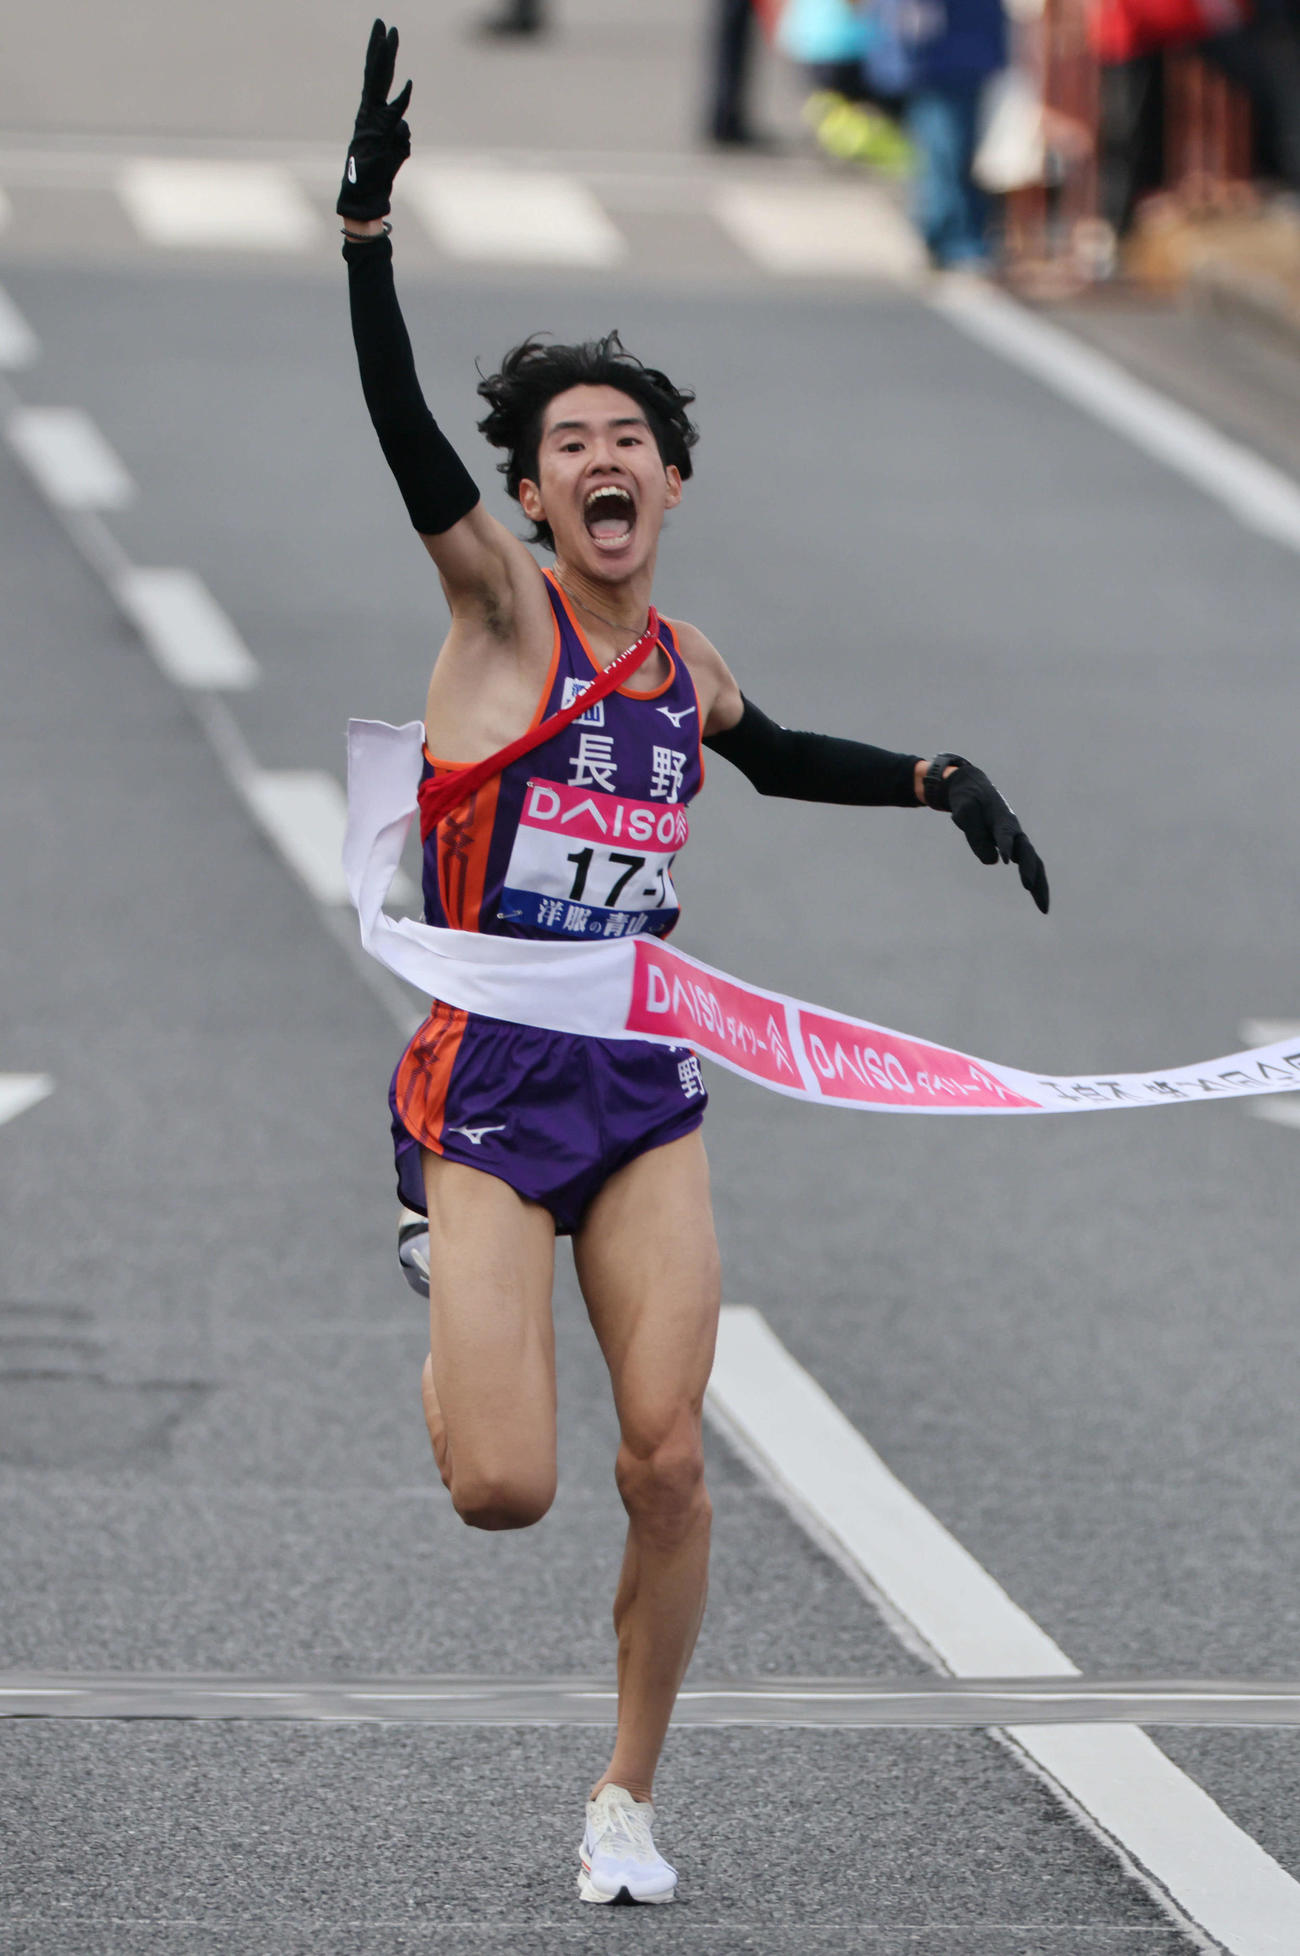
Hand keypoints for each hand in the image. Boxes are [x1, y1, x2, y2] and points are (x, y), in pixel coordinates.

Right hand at [338, 19, 411, 220]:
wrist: (365, 196)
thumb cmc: (379, 175)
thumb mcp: (394, 149)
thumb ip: (399, 132)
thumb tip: (403, 122)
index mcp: (371, 114)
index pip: (377, 78)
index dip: (380, 56)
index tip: (384, 33)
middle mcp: (369, 113)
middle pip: (377, 74)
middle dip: (381, 48)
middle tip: (384, 23)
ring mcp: (372, 121)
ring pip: (380, 84)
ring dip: (385, 57)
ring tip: (390, 33)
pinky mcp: (379, 133)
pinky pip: (394, 112)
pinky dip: (402, 99)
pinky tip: (410, 84)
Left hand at [927, 754, 1049, 913]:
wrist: (973, 789)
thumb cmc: (967, 800)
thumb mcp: (964, 812)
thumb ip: (975, 834)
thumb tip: (994, 861)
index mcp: (1001, 818)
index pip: (1005, 834)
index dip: (1006, 845)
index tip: (1006, 860)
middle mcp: (1014, 830)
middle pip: (1028, 852)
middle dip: (1030, 871)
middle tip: (1027, 888)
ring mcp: (1017, 838)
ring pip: (1033, 863)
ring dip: (1039, 885)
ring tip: (1044, 909)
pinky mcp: (1015, 846)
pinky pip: (1028, 865)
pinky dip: (1034, 881)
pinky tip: (1039, 901)